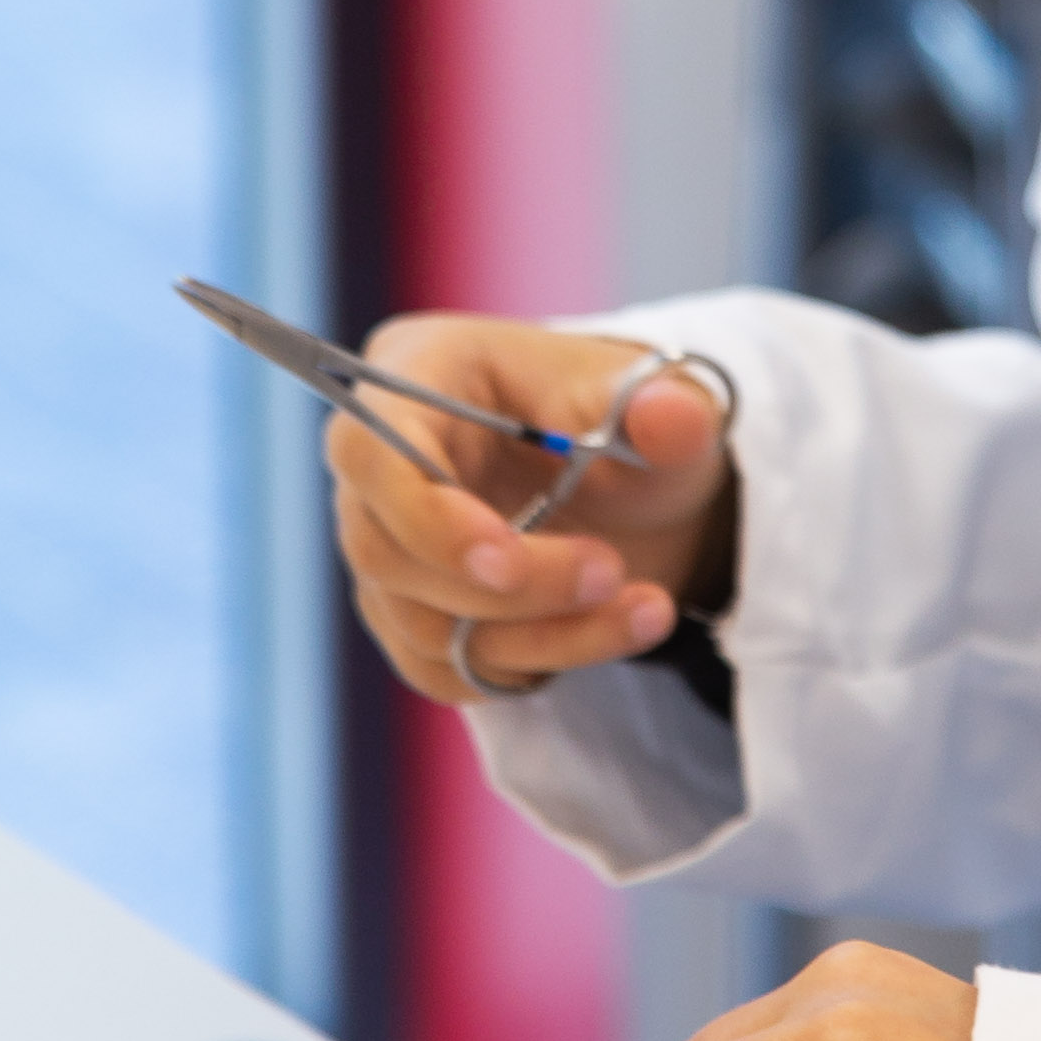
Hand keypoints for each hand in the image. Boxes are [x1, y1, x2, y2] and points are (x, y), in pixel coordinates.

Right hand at [327, 319, 734, 699]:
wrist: (640, 492)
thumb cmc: (631, 425)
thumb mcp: (668, 402)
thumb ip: (671, 409)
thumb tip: (671, 416)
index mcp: (422, 370)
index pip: (369, 448)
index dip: (426, 518)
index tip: (508, 564)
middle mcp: (381, 460)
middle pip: (386, 551)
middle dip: (509, 589)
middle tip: (611, 574)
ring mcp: (388, 542)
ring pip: (420, 624)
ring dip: (539, 635)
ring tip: (646, 609)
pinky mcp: (409, 611)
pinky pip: (440, 670)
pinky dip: (525, 666)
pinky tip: (600, 632)